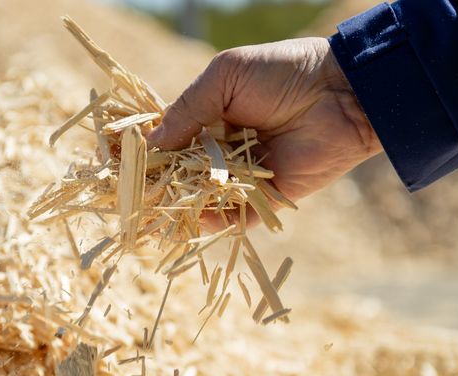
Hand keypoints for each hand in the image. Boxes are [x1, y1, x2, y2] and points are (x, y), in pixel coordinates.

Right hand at [148, 37, 381, 227]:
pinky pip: (234, 218)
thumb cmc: (282, 72)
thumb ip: (188, 109)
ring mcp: (240, 178)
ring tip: (159, 212)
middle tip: (130, 196)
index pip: (165, 141)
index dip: (142, 153)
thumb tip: (149, 144)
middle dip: (155, 187)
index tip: (117, 160)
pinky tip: (200, 215)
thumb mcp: (225, 77)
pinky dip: (215, 220)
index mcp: (206, 119)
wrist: (341, 92)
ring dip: (180, 208)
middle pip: (177, 177)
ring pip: (201, 201)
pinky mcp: (265, 200)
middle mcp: (219, 152)